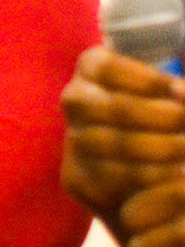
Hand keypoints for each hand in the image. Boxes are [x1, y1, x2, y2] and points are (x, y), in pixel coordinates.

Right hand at [60, 45, 184, 213]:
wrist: (132, 157)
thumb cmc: (158, 110)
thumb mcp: (162, 90)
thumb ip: (174, 90)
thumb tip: (182, 93)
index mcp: (91, 68)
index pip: (112, 70)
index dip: (151, 82)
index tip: (183, 92)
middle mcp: (75, 100)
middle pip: (117, 109)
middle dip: (164, 118)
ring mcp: (73, 139)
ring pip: (119, 145)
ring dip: (163, 150)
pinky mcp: (77, 176)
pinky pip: (118, 178)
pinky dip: (154, 177)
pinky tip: (176, 174)